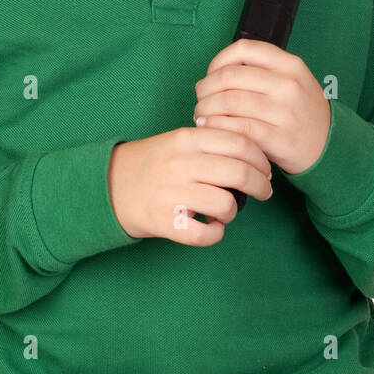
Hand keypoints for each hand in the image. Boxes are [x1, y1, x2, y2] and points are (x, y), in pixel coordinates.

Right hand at [107, 126, 272, 244]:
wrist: (107, 185)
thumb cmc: (152, 164)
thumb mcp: (178, 141)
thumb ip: (211, 142)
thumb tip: (255, 154)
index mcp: (186, 138)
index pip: (240, 143)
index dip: (261, 159)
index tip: (266, 170)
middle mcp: (180, 163)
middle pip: (239, 173)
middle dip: (261, 186)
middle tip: (264, 192)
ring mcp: (171, 193)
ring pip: (226, 205)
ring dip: (233, 212)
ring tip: (226, 211)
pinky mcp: (163, 221)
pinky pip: (205, 234)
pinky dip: (215, 235)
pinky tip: (210, 228)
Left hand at [192, 39, 330, 174]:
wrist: (328, 145)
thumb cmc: (299, 110)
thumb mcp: (290, 79)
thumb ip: (259, 70)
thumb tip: (214, 73)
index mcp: (290, 64)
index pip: (244, 49)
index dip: (218, 60)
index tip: (210, 74)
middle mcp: (289, 85)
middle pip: (230, 77)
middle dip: (206, 88)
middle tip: (200, 98)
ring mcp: (286, 113)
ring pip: (230, 103)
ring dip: (207, 109)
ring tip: (202, 115)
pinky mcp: (280, 139)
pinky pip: (239, 129)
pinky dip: (218, 127)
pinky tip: (211, 129)